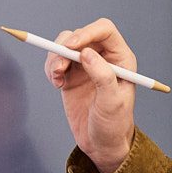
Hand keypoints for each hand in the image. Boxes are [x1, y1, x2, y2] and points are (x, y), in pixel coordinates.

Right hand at [44, 18, 135, 172]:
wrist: (101, 142)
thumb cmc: (113, 124)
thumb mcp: (112, 102)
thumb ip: (102, 76)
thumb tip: (87, 53)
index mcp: (121, 58)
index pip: (104, 30)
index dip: (87, 32)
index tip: (71, 46)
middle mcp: (104, 57)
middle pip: (79, 35)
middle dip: (64, 47)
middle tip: (59, 68)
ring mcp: (85, 64)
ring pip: (64, 45)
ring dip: (54, 58)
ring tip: (56, 79)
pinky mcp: (70, 74)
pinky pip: (55, 59)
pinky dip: (50, 68)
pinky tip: (56, 84)